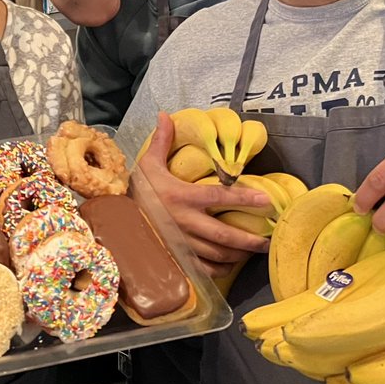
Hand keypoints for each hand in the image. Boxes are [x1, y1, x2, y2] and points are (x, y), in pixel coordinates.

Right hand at [135, 112, 270, 276]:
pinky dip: (221, 269)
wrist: (116, 218)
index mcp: (181, 197)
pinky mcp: (177, 257)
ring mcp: (182, 243)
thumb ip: (161, 141)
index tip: (266, 200)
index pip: (219, 198)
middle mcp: (185, 222)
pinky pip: (204, 268)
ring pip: (217, 253)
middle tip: (268, 240)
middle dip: (249, 239)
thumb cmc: (138, 190)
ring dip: (239, 254)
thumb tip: (165, 114)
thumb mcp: (148, 164)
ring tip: (254, 251)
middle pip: (224, 234)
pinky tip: (231, 264)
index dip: (244, 199)